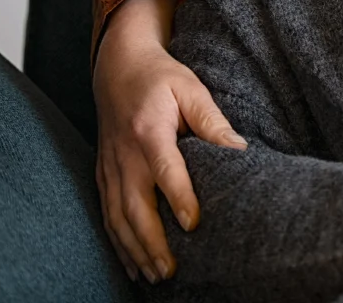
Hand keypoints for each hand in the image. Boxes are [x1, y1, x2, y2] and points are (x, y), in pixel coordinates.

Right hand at [93, 0, 246, 283]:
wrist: (117, 66)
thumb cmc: (160, 77)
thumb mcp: (190, 88)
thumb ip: (212, 120)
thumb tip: (239, 150)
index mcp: (149, 130)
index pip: (165, 170)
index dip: (179, 198)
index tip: (193, 225)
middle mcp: (124, 154)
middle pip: (134, 205)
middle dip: (151, 242)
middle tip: (171, 270)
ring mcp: (110, 167)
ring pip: (116, 217)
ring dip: (133, 250)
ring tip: (154, 276)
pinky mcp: (103, 174)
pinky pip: (106, 214)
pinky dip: (117, 242)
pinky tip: (131, 264)